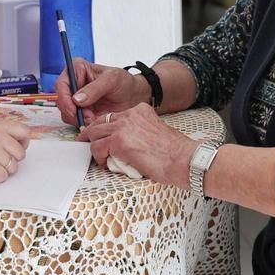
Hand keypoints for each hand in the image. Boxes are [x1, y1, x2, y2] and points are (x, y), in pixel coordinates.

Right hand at [54, 60, 142, 127]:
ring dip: (78, 118)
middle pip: (61, 100)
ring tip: (94, 117)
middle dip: (73, 111)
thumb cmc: (123, 82)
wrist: (132, 96)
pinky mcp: (80, 111)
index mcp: (77, 69)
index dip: (65, 98)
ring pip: (66, 112)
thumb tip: (76, 99)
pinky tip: (94, 120)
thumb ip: (94, 89)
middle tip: (89, 116)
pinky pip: (74, 120)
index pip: (61, 83)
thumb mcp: (111, 80)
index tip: (74, 109)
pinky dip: (82, 123)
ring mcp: (76, 99)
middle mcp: (73, 83)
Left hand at [78, 103, 194, 188]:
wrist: (184, 159)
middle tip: (90, 145)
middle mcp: (130, 114)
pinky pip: (97, 148)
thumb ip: (137, 132)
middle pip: (100, 122)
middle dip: (92, 135)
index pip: (113, 116)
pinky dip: (98, 157)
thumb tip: (124, 144)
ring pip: (95, 133)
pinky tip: (106, 163)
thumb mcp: (154, 132)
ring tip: (102, 158)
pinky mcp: (118, 141)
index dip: (103, 127)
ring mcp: (123, 126)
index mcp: (140, 110)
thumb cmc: (175, 153)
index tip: (100, 136)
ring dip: (95, 147)